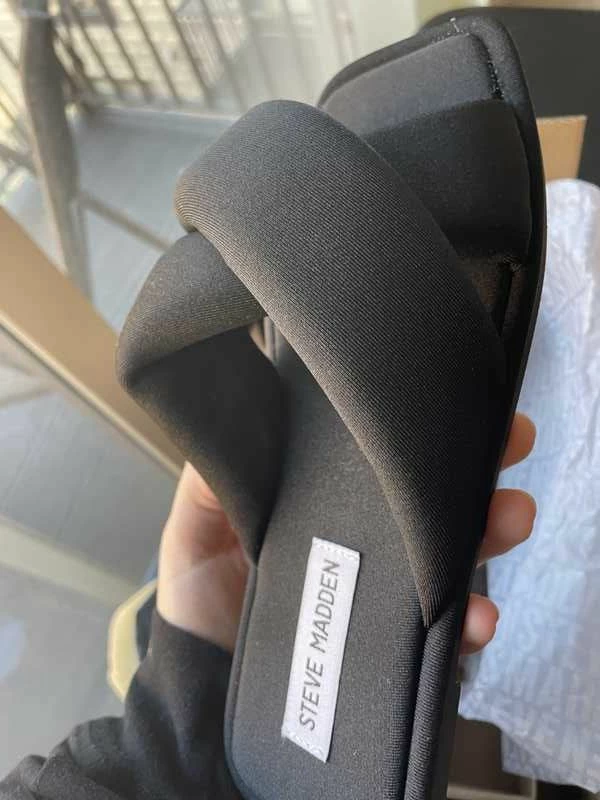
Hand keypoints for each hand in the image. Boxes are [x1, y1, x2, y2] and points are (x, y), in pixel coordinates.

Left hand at [157, 413, 535, 653]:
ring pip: (451, 554)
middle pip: (428, 499)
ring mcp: (382, 593)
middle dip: (475, 467)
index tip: (452, 399)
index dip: (413, 432)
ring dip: (489, 531)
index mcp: (321, 505)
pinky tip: (476, 618)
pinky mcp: (395, 649)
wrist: (205, 692)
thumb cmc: (197, 603)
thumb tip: (236, 423)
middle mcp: (361, 542)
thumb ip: (208, 487)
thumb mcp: (191, 533)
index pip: (376, 460)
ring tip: (509, 517)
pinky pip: (444, 635)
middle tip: (511, 440)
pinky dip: (469, 624)